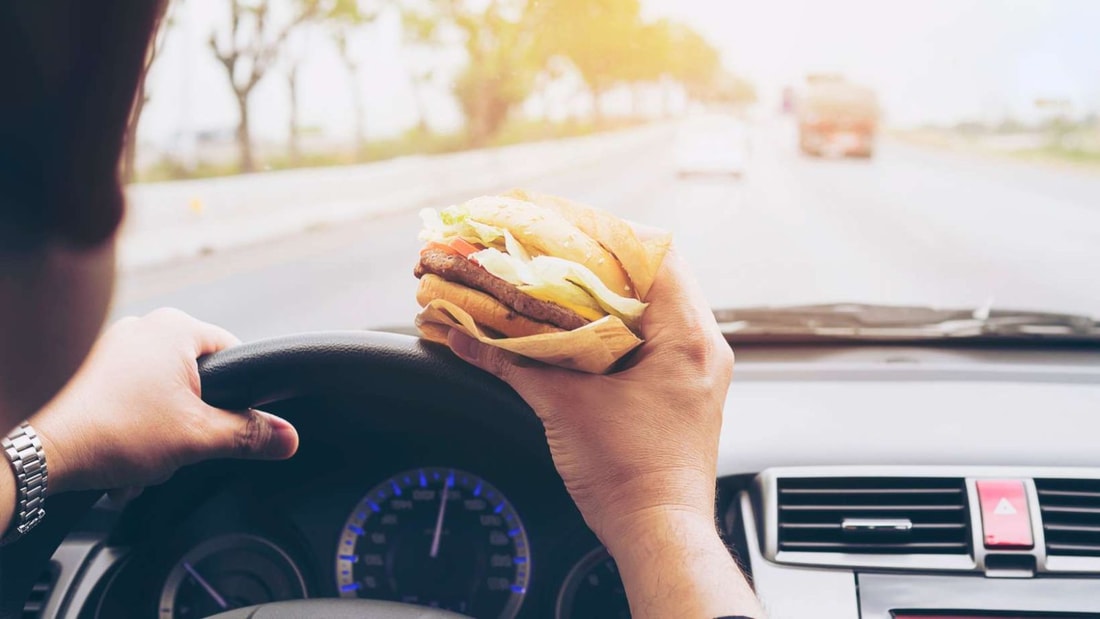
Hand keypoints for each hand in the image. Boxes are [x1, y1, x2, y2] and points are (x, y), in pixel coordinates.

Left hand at [28, 308, 298, 496]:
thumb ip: (251, 435)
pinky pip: (132, 396)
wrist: (42, 453)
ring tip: (146, 454)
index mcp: (175, 327)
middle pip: (198, 379)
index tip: (229, 424)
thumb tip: (288, 437)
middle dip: (193, 421)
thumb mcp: (199, 439)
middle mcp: (144, 325)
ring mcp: (113, 345)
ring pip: (164, 392)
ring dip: (162, 429)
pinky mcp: (90, 368)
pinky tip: (124, 452)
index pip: (235, 354)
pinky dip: (134, 425)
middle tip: (179, 444)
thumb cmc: (113, 432)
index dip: (241, 395)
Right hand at [446, 247, 763, 616]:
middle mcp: (702, 345)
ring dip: (605, 293)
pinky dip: (613, 326)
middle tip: (550, 252)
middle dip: (597, 262)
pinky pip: (651, 337)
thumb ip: (510, 362)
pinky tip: (576, 328)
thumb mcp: (562, 407)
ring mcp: (695, 368)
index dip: (605, 233)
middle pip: (652, 276)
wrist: (656, 534)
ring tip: (557, 283)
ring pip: (652, 306)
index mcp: (687, 338)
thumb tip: (459, 335)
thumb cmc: (627, 477)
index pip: (655, 254)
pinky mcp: (681, 389)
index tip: (562, 226)